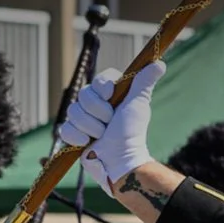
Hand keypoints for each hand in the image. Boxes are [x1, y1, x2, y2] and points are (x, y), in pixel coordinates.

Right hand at [55, 62, 163, 192]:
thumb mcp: (138, 105)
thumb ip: (144, 83)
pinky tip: (87, 142)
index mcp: (110, 93)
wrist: (120, 159)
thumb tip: (159, 63)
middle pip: (84, 95)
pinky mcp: (72, 132)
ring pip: (73, 111)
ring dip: (91, 126)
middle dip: (99, 112)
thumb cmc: (131, 132)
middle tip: (110, 122)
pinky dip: (77, 137)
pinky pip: (64, 128)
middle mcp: (94, 102)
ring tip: (102, 135)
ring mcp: (81, 117)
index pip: (99, 78)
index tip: (110, 96)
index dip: (102, 86)